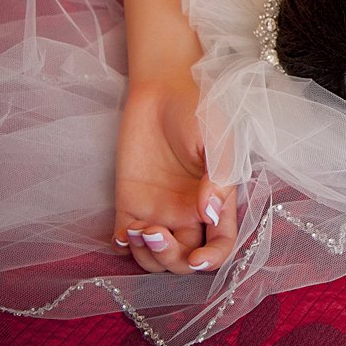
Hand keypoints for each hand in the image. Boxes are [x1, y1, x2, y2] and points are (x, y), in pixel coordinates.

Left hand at [113, 73, 236, 273]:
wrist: (163, 86)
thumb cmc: (199, 107)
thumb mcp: (218, 138)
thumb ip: (218, 176)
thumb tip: (209, 214)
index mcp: (217, 200)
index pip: (222, 243)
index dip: (212, 259)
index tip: (196, 258)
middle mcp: (189, 211)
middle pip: (185, 260)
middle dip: (172, 259)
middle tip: (155, 232)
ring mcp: (159, 208)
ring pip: (156, 257)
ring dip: (148, 257)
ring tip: (138, 230)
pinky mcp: (130, 201)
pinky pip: (125, 240)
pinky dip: (124, 247)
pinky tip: (125, 232)